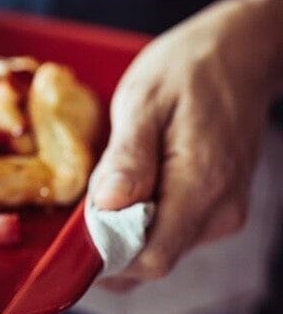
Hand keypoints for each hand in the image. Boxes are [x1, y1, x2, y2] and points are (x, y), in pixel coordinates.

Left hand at [91, 0, 282, 290]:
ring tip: (111, 187)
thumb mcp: (143, 101)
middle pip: (154, 259)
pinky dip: (144, 221)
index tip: (74, 243)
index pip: (152, 258)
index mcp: (201, 187)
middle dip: (111, 245)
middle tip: (82, 210)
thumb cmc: (187, 70)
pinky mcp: (218, 208)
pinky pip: (172, 232)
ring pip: (161, 247)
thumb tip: (106, 206)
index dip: (108, 260)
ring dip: (126, 232)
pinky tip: (133, 187)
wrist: (239, 52)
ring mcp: (223, 213)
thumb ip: (127, 157)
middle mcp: (220, 213)